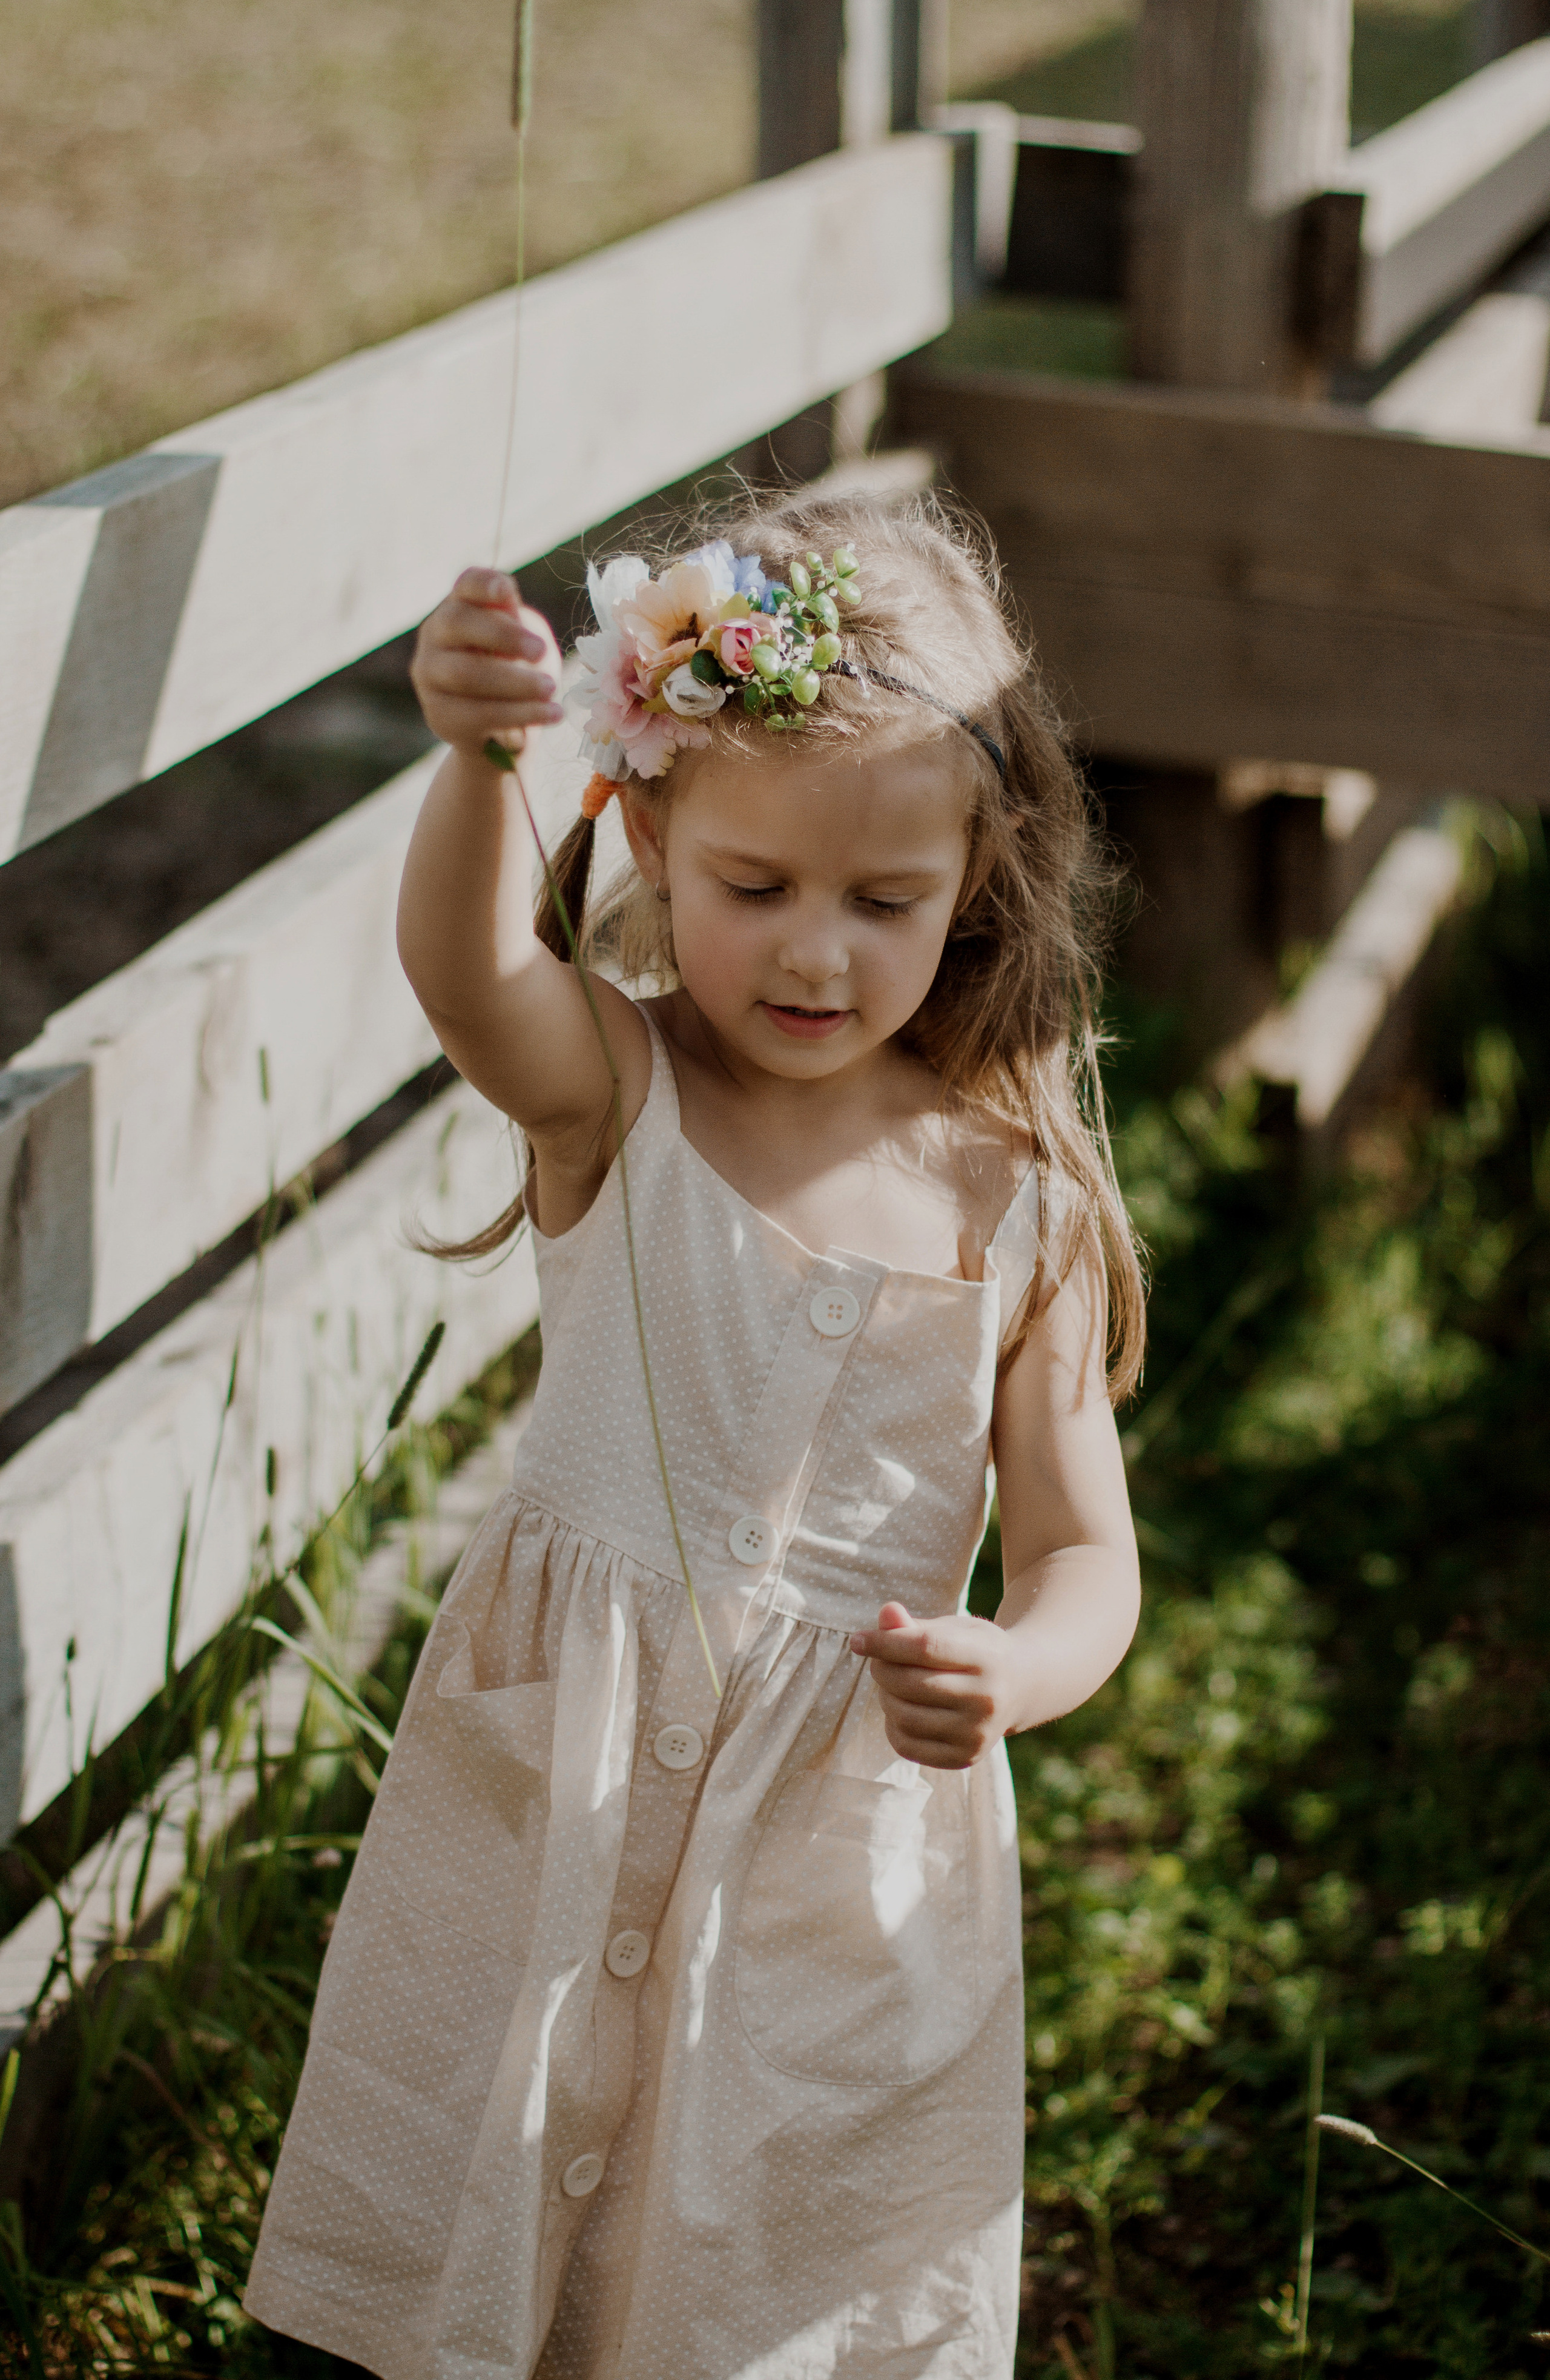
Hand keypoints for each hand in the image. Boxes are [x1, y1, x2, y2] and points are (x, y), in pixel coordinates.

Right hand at [410, 568, 564, 762]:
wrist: (497, 725)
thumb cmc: (513, 667)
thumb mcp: (522, 639)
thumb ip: (517, 622)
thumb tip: (510, 608)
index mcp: (459, 605)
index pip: (466, 584)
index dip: (484, 584)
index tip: (506, 590)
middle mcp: (435, 634)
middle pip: (459, 623)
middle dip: (503, 636)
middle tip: (542, 651)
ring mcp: (429, 674)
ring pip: (466, 673)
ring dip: (516, 682)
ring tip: (551, 689)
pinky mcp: (439, 714)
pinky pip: (478, 713)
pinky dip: (520, 714)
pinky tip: (552, 713)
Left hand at [850, 1601, 1012, 1770]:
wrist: (1021, 1686)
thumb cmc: (976, 1650)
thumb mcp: (955, 1628)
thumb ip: (916, 1625)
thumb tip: (885, 1614)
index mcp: (988, 1657)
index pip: (925, 1647)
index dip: (884, 1642)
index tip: (858, 1639)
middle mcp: (987, 1699)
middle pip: (910, 1683)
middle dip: (882, 1668)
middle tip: (879, 1661)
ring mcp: (978, 1733)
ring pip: (904, 1716)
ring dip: (885, 1696)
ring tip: (892, 1684)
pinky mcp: (965, 1758)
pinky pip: (907, 1745)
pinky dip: (892, 1725)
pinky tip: (901, 1708)